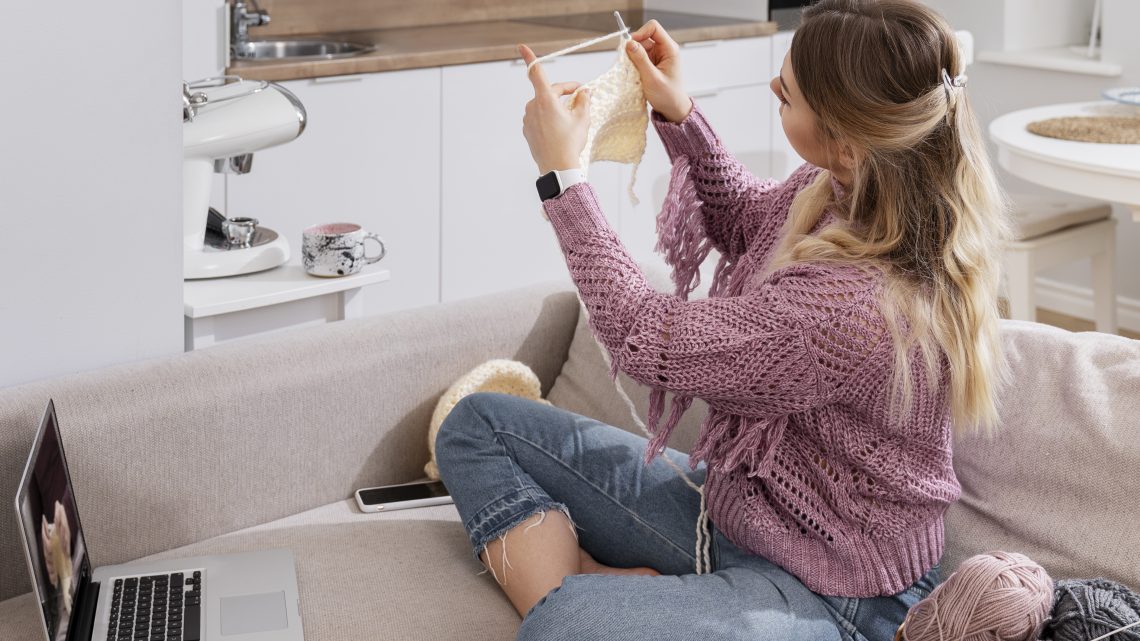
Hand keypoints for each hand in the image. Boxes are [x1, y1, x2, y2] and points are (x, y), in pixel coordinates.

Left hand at [518, 44, 591, 174]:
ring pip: (545, 106)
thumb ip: (584, 100)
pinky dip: (550, 118)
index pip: (536, 73)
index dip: (530, 57)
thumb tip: (585, 92)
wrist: (558, 168)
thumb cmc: (570, 143)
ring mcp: (528, 120)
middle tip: (581, 96)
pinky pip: (539, 118)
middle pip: (549, 92)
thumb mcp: (583, 119)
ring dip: (557, 107)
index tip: (522, 47)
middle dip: (564, 92)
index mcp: (545, 100)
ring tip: (572, 118)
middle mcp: (533, 107)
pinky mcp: (527, 131)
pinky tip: (561, 129)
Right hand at [624, 20, 691, 122]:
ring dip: (633, 57)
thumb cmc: (668, 95)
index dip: (640, 33)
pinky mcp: (651, 62)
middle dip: (634, 48)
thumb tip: (629, 43)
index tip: (630, 45)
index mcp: (669, 49)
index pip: (653, 28)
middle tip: (629, 63)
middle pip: (644, 37)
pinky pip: (638, 56)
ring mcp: (657, 55)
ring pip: (639, 47)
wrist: (672, 108)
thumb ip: (640, 59)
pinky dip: (633, 63)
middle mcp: (664, 49)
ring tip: (634, 72)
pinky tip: (635, 74)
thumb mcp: (652, 78)